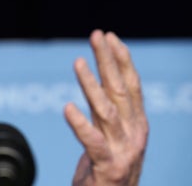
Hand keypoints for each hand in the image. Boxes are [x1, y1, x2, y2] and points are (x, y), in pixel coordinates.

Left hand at [64, 30, 148, 185]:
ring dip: (92, 84)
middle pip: (121, 90)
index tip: (109, 36)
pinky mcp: (107, 165)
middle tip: (97, 35)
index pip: (131, 85)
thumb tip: (99, 83)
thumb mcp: (113, 136)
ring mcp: (122, 150)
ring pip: (106, 111)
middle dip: (108, 60)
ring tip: (78, 62)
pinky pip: (91, 141)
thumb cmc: (108, 169)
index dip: (121, 60)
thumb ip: (108, 113)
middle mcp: (134, 134)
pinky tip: (67, 108)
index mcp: (137, 124)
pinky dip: (79, 124)